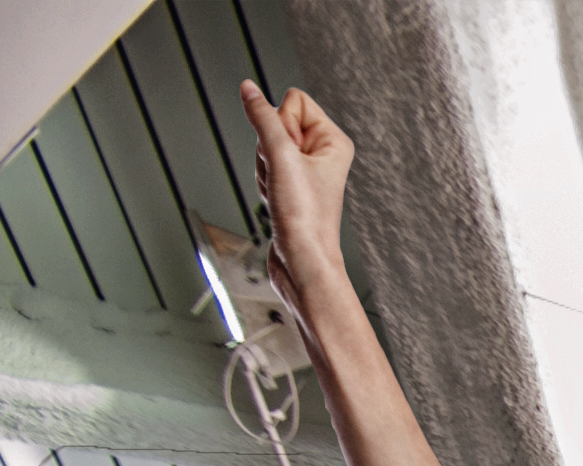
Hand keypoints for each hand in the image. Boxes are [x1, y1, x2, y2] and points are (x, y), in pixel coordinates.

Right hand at [238, 83, 354, 292]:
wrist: (301, 261)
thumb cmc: (304, 218)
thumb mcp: (280, 156)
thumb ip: (263, 118)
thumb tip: (248, 88)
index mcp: (334, 141)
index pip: (294, 100)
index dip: (281, 123)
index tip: (289, 154)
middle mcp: (324, 153)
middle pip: (276, 122)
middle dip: (269, 148)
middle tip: (284, 177)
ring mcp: (307, 170)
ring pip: (266, 146)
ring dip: (265, 168)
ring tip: (281, 192)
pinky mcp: (292, 185)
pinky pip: (264, 168)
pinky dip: (264, 183)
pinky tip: (276, 201)